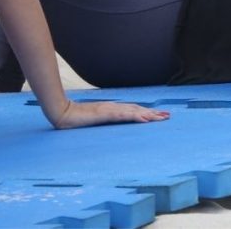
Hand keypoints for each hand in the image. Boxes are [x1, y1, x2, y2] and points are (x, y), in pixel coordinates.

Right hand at [54, 100, 169, 129]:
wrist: (63, 113)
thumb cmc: (77, 118)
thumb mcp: (94, 120)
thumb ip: (104, 120)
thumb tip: (111, 123)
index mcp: (113, 109)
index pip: (134, 110)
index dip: (148, 112)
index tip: (160, 115)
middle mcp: (114, 107)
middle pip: (138, 110)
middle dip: (153, 113)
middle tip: (168, 116)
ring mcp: (110, 110)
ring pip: (134, 112)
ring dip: (148, 115)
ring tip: (160, 118)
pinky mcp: (105, 114)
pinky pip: (123, 115)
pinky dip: (135, 117)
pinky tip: (144, 119)